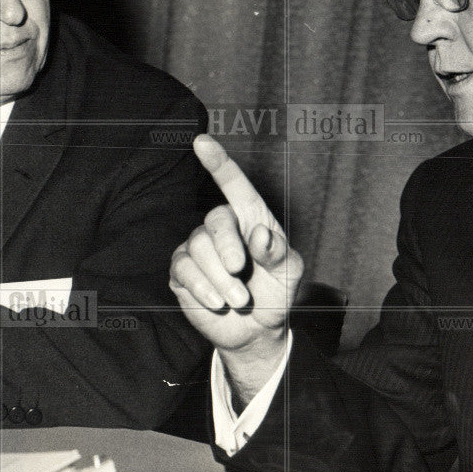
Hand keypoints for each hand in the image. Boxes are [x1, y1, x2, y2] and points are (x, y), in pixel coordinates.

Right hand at [170, 136, 302, 398]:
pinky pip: (184, 269)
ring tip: (238, 299)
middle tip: (240, 272)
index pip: (234, 184)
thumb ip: (277, 252)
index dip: (218, 162)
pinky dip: (202, 287)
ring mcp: (199, 249)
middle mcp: (223, 228)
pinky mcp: (182, 272)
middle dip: (227, 247)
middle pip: (214, 221)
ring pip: (198, 248)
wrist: (257, 330)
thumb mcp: (290, 273)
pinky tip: (217, 301)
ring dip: (219, 277)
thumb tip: (259, 233)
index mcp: (251, 218)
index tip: (202, 141)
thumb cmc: (277, 292)